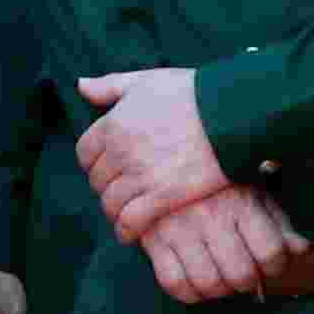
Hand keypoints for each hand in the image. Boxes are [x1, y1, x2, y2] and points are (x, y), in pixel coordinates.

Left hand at [72, 69, 230, 241]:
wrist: (232, 115)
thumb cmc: (193, 93)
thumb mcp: (147, 81)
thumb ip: (110, 86)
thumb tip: (81, 86)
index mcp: (114, 123)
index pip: (85, 153)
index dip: (94, 162)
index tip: (107, 167)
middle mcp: (121, 151)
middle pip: (97, 180)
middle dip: (106, 187)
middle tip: (120, 191)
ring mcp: (140, 176)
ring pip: (110, 204)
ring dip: (115, 211)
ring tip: (126, 213)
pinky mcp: (162, 197)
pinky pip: (130, 221)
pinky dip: (126, 230)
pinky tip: (131, 233)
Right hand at [135, 184, 307, 303]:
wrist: (160, 148)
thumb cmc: (215, 172)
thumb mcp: (252, 187)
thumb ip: (278, 221)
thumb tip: (301, 250)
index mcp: (240, 201)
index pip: (270, 253)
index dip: (275, 265)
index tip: (270, 262)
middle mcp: (210, 216)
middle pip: (240, 275)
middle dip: (248, 281)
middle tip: (243, 271)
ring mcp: (179, 229)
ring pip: (208, 284)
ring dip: (220, 289)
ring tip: (220, 276)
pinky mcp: (153, 239)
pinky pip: (173, 283)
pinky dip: (189, 292)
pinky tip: (196, 281)